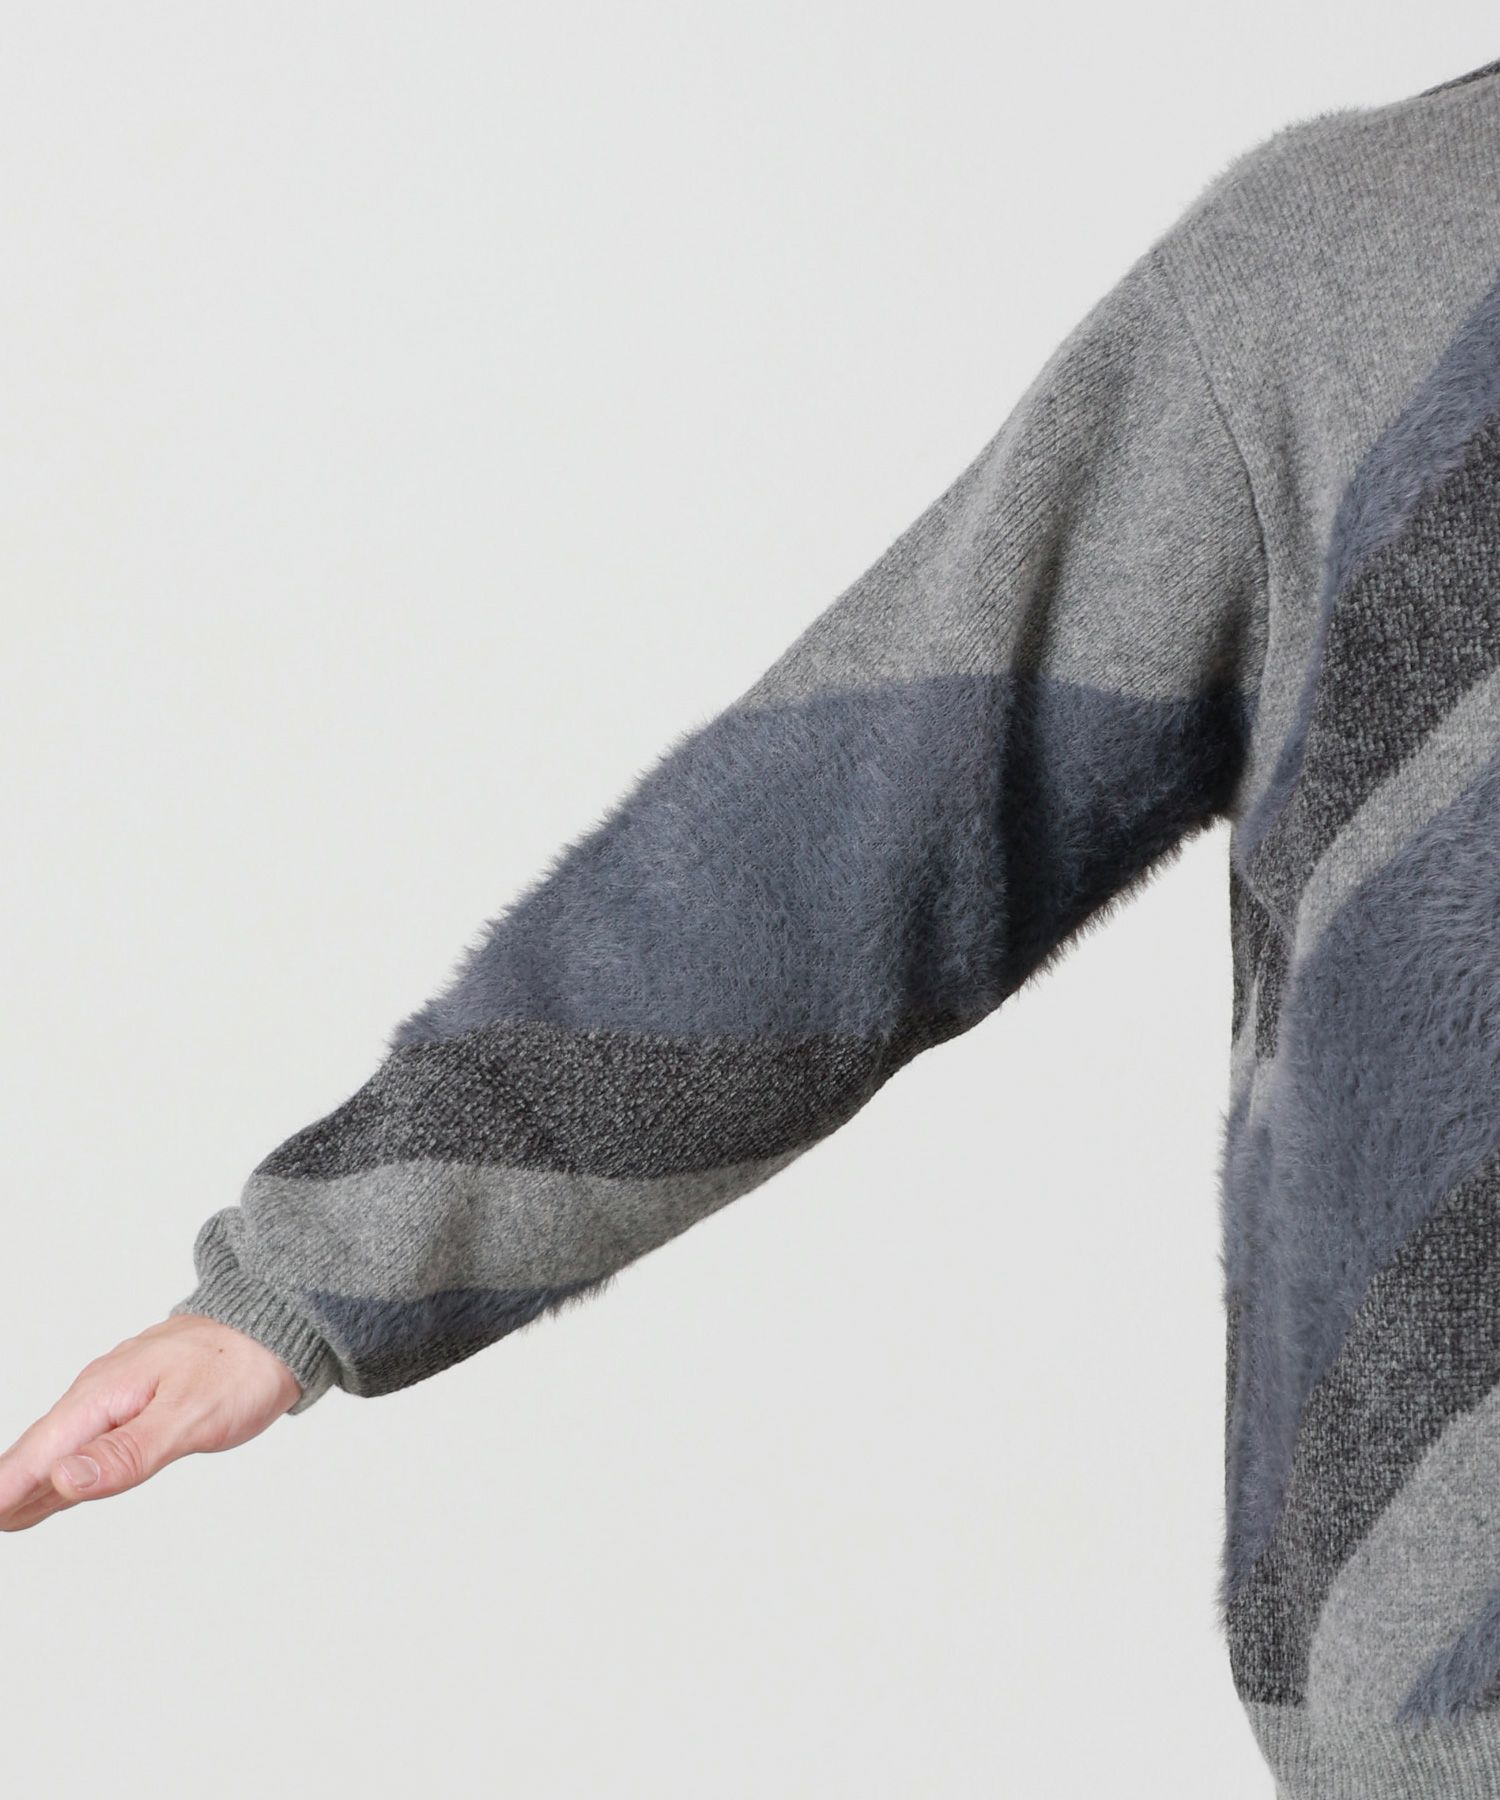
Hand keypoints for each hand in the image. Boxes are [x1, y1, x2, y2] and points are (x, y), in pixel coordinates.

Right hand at [0, 1314, 301, 1531]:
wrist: (274, 1326)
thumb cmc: (240, 1367)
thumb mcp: (189, 1416)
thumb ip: (127, 1451)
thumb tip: (64, 1478)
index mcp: (104, 1395)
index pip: (39, 1453)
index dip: (6, 1489)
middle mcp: (100, 1395)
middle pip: (39, 1453)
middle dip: (7, 1488)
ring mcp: (117, 1399)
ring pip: (61, 1451)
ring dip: (27, 1484)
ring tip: (3, 1516)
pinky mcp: (137, 1406)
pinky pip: (88, 1444)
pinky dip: (63, 1472)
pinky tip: (51, 1489)